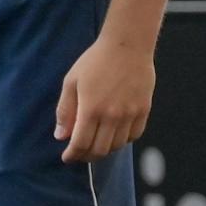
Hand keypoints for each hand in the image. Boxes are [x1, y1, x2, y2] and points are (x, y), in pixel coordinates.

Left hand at [55, 37, 154, 162]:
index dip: (73, 155)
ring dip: (104, 150)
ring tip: (94, 144)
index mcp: (91, 109)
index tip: (67, 158)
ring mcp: (130, 115)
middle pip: (100, 149)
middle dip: (86, 156)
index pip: (81, 143)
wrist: (127, 47)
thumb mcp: (71, 82)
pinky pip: (133, 136)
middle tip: (78, 154)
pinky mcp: (144, 111)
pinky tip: (113, 136)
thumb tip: (61, 136)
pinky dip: (122, 141)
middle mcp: (112, 116)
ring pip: (117, 146)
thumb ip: (65, 111)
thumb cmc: (94, 62)